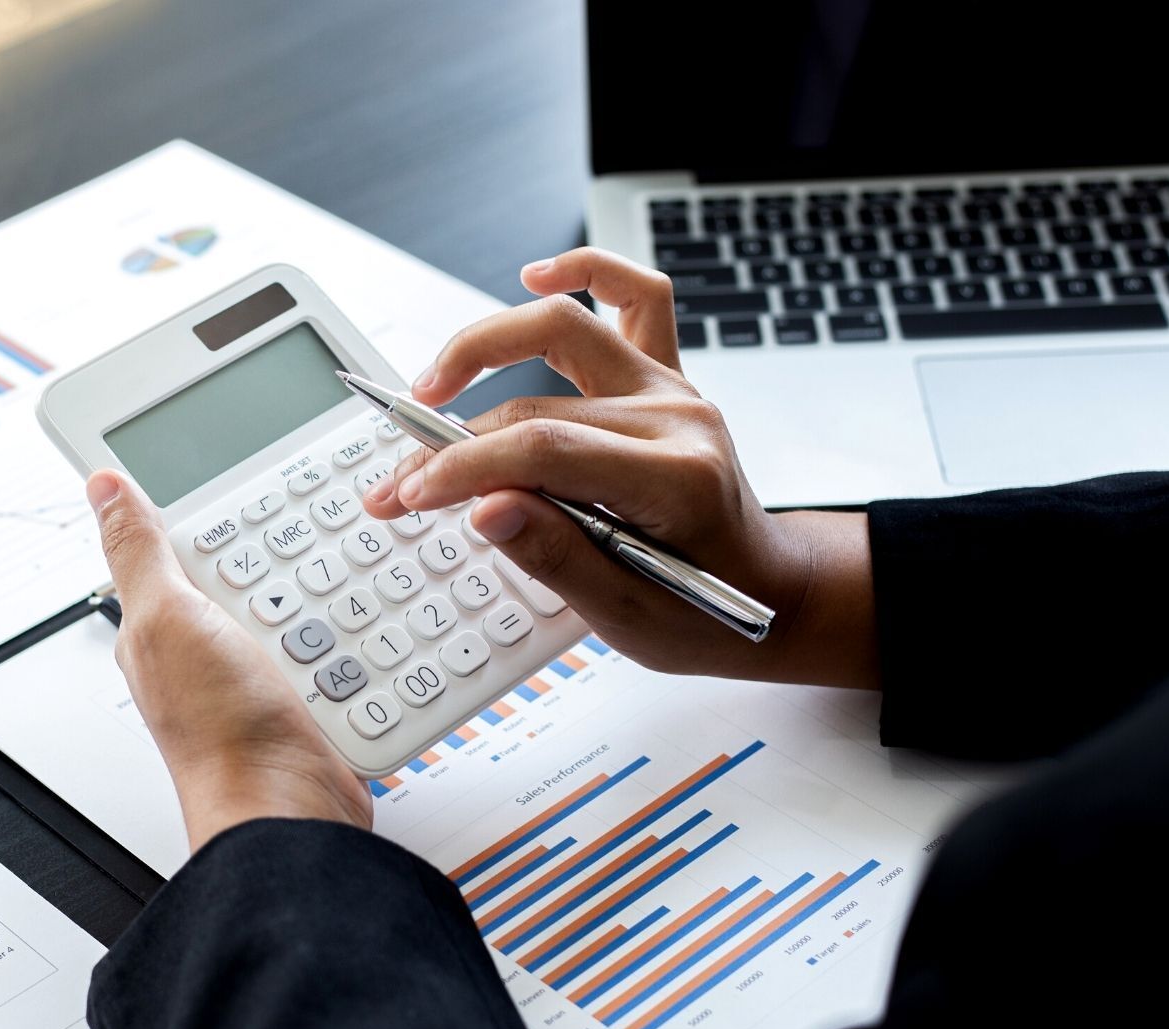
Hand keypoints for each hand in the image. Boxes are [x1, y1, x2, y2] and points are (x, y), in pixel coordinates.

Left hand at [87, 470, 371, 850]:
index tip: (247, 483)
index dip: (211, 512)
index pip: (181, 544)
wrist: (288, 810)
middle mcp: (205, 650)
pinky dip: (350, 638)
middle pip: (249, 569)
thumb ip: (139, 551)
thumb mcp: (167, 618)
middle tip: (311, 533)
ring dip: (324, 595)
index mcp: (160, 623)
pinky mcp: (304, 699)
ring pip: (297, 605)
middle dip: (282, 552)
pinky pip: (333, 648)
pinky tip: (359, 630)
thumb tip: (102, 488)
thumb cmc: (219, 732)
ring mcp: (256, 676)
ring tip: (342, 579)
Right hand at [361, 248, 877, 688]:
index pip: (547, 451)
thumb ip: (555, 556)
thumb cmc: (704, 612)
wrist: (770, 594)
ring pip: (566, 330)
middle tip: (399, 485)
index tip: (411, 496)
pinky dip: (585, 272)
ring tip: (429, 387)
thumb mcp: (628, 616)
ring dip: (485, 348)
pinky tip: (535, 277)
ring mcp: (673, 388)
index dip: (465, 468)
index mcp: (676, 480)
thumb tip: (483, 507)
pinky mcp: (666, 377)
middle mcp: (678, 417)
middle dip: (452, 443)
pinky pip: (636, 295)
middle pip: (538, 403)